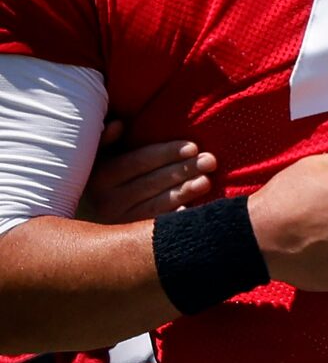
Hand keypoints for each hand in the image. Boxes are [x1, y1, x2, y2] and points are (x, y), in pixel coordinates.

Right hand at [82, 119, 215, 223]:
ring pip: (156, 205)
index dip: (166, 153)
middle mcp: (107, 201)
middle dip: (183, 170)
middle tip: (210, 160)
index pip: (138, 162)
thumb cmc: (101, 181)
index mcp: (101, 177)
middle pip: (152, 182)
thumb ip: (106, 141)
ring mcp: (120, 222)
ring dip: (184, 192)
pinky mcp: (131, 239)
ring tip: (206, 181)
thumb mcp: (98, 160)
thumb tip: (119, 124)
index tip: (193, 147)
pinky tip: (194, 211)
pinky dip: (175, 219)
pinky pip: (156, 226)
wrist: (82, 224)